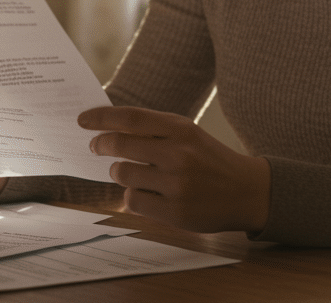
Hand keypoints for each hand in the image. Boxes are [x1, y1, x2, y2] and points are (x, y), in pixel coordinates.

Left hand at [79, 106, 269, 233]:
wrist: (247, 191)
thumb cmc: (210, 159)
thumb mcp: (189, 134)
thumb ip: (155, 130)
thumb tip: (109, 128)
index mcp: (182, 129)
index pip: (131, 118)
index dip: (102, 118)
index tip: (82, 120)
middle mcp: (178, 154)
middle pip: (121, 145)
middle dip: (101, 145)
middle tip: (95, 146)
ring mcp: (177, 184)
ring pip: (123, 175)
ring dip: (118, 173)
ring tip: (129, 173)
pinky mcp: (175, 211)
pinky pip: (133, 201)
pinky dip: (132, 197)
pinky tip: (143, 193)